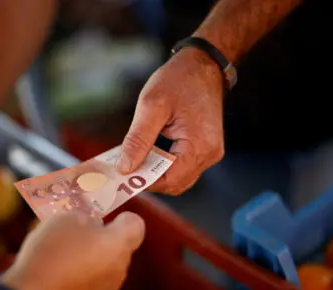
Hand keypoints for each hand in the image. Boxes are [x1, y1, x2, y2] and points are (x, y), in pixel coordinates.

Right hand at [1, 211, 144, 289]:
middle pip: (120, 247)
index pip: (136, 225)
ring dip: (92, 258)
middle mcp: (120, 269)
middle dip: (103, 238)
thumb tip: (92, 223)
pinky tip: (59, 274)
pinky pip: (93, 284)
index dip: (123, 217)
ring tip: (63, 255)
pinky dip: (82, 277)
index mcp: (119, 244)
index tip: (105, 216)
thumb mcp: (66, 218)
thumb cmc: (52, 253)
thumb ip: (86, 217)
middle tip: (77, 232)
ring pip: (106, 266)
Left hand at [117, 47, 224, 194]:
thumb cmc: (180, 79)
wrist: (203, 64)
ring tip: (135, 158)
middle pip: (174, 183)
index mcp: (199, 146)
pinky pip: (183, 166)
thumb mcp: (151, 105)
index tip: (122, 176)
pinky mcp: (205, 148)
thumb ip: (138, 139)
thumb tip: (125, 168)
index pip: (169, 180)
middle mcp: (209, 154)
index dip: (145, 182)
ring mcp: (209, 152)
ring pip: (178, 177)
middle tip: (125, 168)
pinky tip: (149, 153)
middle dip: (149, 179)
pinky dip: (164, 164)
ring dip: (155, 172)